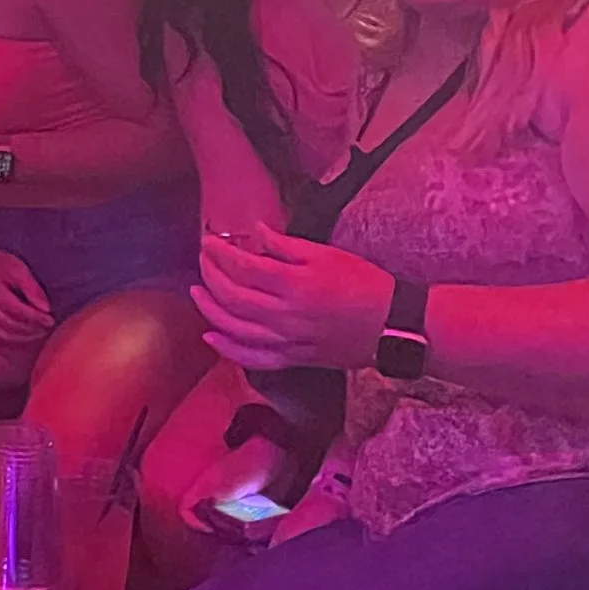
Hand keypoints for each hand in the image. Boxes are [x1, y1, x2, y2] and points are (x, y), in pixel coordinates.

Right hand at [0, 225, 53, 348]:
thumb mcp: (16, 267)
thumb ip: (31, 287)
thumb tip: (46, 308)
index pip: (20, 312)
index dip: (37, 318)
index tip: (51, 320)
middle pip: (12, 326)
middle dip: (32, 330)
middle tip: (47, 329)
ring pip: (3, 334)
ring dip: (22, 338)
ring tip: (37, 334)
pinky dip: (10, 338)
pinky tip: (21, 336)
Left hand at [193, 227, 394, 375]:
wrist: (391, 325)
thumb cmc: (364, 284)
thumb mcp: (327, 255)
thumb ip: (287, 245)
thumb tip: (256, 231)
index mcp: (294, 284)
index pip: (243, 267)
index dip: (220, 253)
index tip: (208, 242)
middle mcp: (285, 315)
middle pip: (233, 297)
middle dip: (210, 277)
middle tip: (202, 261)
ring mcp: (288, 340)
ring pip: (236, 329)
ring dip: (210, 310)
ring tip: (197, 293)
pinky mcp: (294, 358)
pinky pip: (253, 358)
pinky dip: (228, 349)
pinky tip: (211, 336)